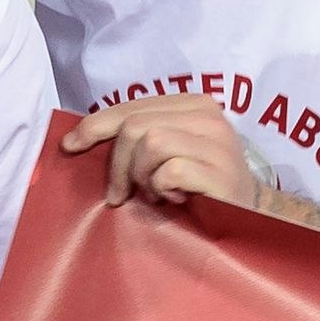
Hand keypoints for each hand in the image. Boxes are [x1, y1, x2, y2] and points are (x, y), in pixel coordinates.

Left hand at [60, 94, 264, 207]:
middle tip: (120, 194)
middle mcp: (209, 116)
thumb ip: (140, 138)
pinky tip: (175, 199)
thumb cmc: (200, 186)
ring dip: (143, 176)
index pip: (133, 106)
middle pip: (136, 125)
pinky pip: (170, 171)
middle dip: (118, 164)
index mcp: (193, 104)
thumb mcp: (170, 152)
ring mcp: (218, 143)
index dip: (96, 124)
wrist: (249, 216)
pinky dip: (162, 188)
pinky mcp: (221, 172)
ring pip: (151, 143)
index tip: (70, 145)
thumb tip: (82, 139)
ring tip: (157, 193)